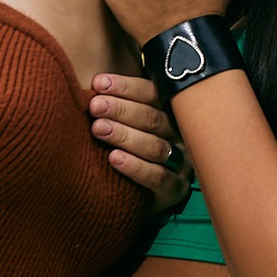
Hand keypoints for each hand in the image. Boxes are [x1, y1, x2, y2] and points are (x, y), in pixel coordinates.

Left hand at [86, 69, 192, 212]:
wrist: (141, 196)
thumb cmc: (131, 150)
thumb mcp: (130, 123)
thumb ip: (121, 103)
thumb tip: (94, 80)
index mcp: (171, 113)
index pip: (153, 94)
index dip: (126, 87)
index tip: (99, 83)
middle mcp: (180, 136)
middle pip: (154, 119)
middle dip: (121, 109)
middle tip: (95, 106)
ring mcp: (181, 164)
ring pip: (156, 146)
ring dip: (125, 136)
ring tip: (99, 129)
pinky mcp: (175, 190)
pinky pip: (158, 177)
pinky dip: (135, 167)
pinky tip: (113, 158)